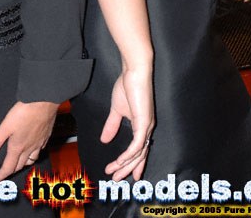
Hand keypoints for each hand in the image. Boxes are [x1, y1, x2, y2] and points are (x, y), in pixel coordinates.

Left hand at [0, 101, 57, 180]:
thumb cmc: (24, 112)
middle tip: (4, 171)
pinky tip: (33, 147)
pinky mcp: (46, 136)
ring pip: (32, 159)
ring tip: (19, 162)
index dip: (0, 176)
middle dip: (11, 170)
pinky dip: (35, 153)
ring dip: (24, 163)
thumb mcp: (5, 127)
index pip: (8, 167)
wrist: (43, 101)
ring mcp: (39, 142)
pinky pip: (40, 150)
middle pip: (20, 165)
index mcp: (18, 147)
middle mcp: (29, 148)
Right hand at [102, 66, 154, 181]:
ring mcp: (147, 126)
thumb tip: (104, 140)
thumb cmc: (127, 85)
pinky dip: (128, 155)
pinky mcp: (144, 123)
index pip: (140, 149)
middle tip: (117, 179)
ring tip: (114, 172)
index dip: (133, 163)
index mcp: (142, 124)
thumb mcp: (116, 109)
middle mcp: (147, 128)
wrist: (133, 71)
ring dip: (125, 165)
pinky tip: (119, 161)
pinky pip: (137, 145)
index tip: (128, 175)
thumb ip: (112, 125)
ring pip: (138, 153)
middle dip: (128, 169)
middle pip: (139, 155)